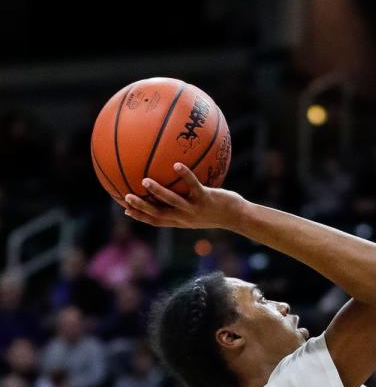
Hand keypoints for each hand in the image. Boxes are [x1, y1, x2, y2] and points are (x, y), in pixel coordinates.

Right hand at [122, 162, 242, 231]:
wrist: (237, 217)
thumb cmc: (217, 211)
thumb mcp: (198, 209)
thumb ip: (184, 202)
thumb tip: (173, 188)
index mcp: (181, 220)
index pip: (156, 221)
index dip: (140, 217)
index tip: (126, 210)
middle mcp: (185, 217)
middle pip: (159, 214)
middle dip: (142, 207)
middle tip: (126, 197)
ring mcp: (195, 209)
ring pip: (173, 202)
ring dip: (158, 192)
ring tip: (145, 181)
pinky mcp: (206, 199)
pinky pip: (193, 185)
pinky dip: (185, 175)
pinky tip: (176, 165)